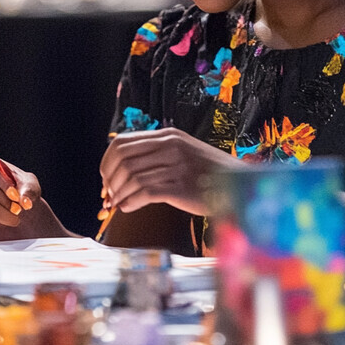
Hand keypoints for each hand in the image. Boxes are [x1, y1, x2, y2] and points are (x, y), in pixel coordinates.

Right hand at [0, 145, 40, 232]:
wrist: (6, 208)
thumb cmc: (15, 188)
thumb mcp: (27, 184)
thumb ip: (28, 189)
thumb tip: (25, 202)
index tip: (13, 192)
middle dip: (3, 198)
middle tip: (18, 207)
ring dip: (1, 211)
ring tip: (14, 215)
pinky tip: (2, 220)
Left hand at [100, 128, 244, 215]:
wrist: (238, 183)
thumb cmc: (208, 172)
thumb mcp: (182, 152)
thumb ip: (157, 153)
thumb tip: (123, 168)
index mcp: (167, 135)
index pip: (122, 143)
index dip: (107, 162)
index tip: (106, 179)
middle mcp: (170, 146)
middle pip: (123, 160)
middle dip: (110, 180)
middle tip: (108, 196)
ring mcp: (176, 165)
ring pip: (131, 178)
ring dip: (119, 194)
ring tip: (118, 204)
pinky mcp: (181, 186)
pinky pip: (144, 193)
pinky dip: (130, 202)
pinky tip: (128, 208)